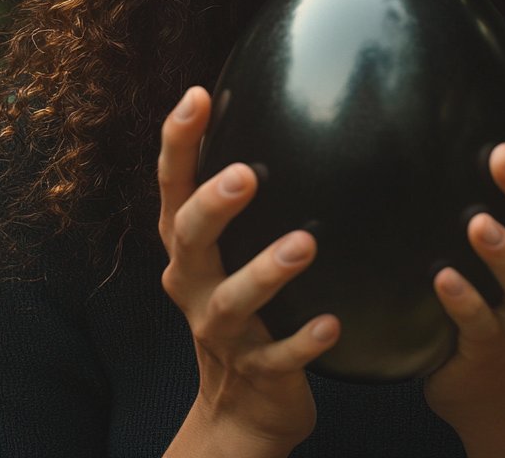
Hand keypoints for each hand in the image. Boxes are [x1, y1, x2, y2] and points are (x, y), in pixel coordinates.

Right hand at [158, 87, 339, 454]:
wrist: (238, 410)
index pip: (173, 186)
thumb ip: (240, 198)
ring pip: (232, 301)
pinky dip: (302, 342)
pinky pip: (277, 358)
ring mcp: (220, 331)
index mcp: (187, 247)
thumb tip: (285, 112)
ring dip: (266, 271)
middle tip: (245, 176)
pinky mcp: (256, 370)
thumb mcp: (227, 252)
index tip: (197, 95)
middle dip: (212, 205)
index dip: (178, 141)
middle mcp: (192, 283)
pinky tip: (332, 324)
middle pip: (188, 239)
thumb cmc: (239, 304)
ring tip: (305, 243)